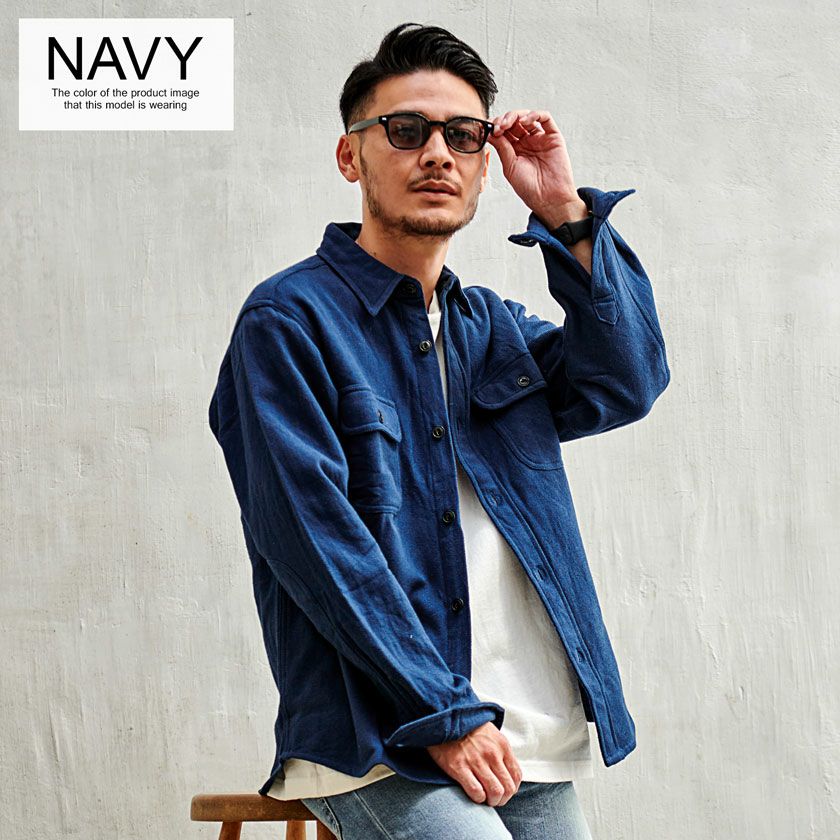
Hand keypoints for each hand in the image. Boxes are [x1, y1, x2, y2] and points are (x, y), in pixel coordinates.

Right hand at [426, 721, 521, 806]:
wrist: (445, 717)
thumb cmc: (468, 728)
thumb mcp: (491, 734)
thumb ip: (500, 751)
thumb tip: (506, 772)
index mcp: (502, 745)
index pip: (516, 775)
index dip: (512, 789)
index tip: (505, 791)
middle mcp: (492, 754)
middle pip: (508, 788)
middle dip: (503, 799)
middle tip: (494, 799)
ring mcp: (476, 761)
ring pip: (495, 793)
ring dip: (491, 801)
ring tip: (485, 799)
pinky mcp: (459, 767)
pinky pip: (476, 792)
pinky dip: (478, 798)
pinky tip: (474, 794)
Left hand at [487, 109, 587, 227]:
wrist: (548, 198)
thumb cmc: (529, 188)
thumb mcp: (510, 166)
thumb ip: (502, 147)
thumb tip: (489, 132)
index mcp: (515, 150)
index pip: (504, 131)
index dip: (495, 126)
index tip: (488, 129)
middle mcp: (527, 142)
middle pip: (514, 121)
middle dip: (503, 120)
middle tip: (498, 127)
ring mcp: (540, 138)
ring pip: (527, 116)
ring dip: (515, 116)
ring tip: (507, 124)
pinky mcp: (553, 136)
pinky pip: (545, 118)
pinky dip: (534, 114)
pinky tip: (524, 121)